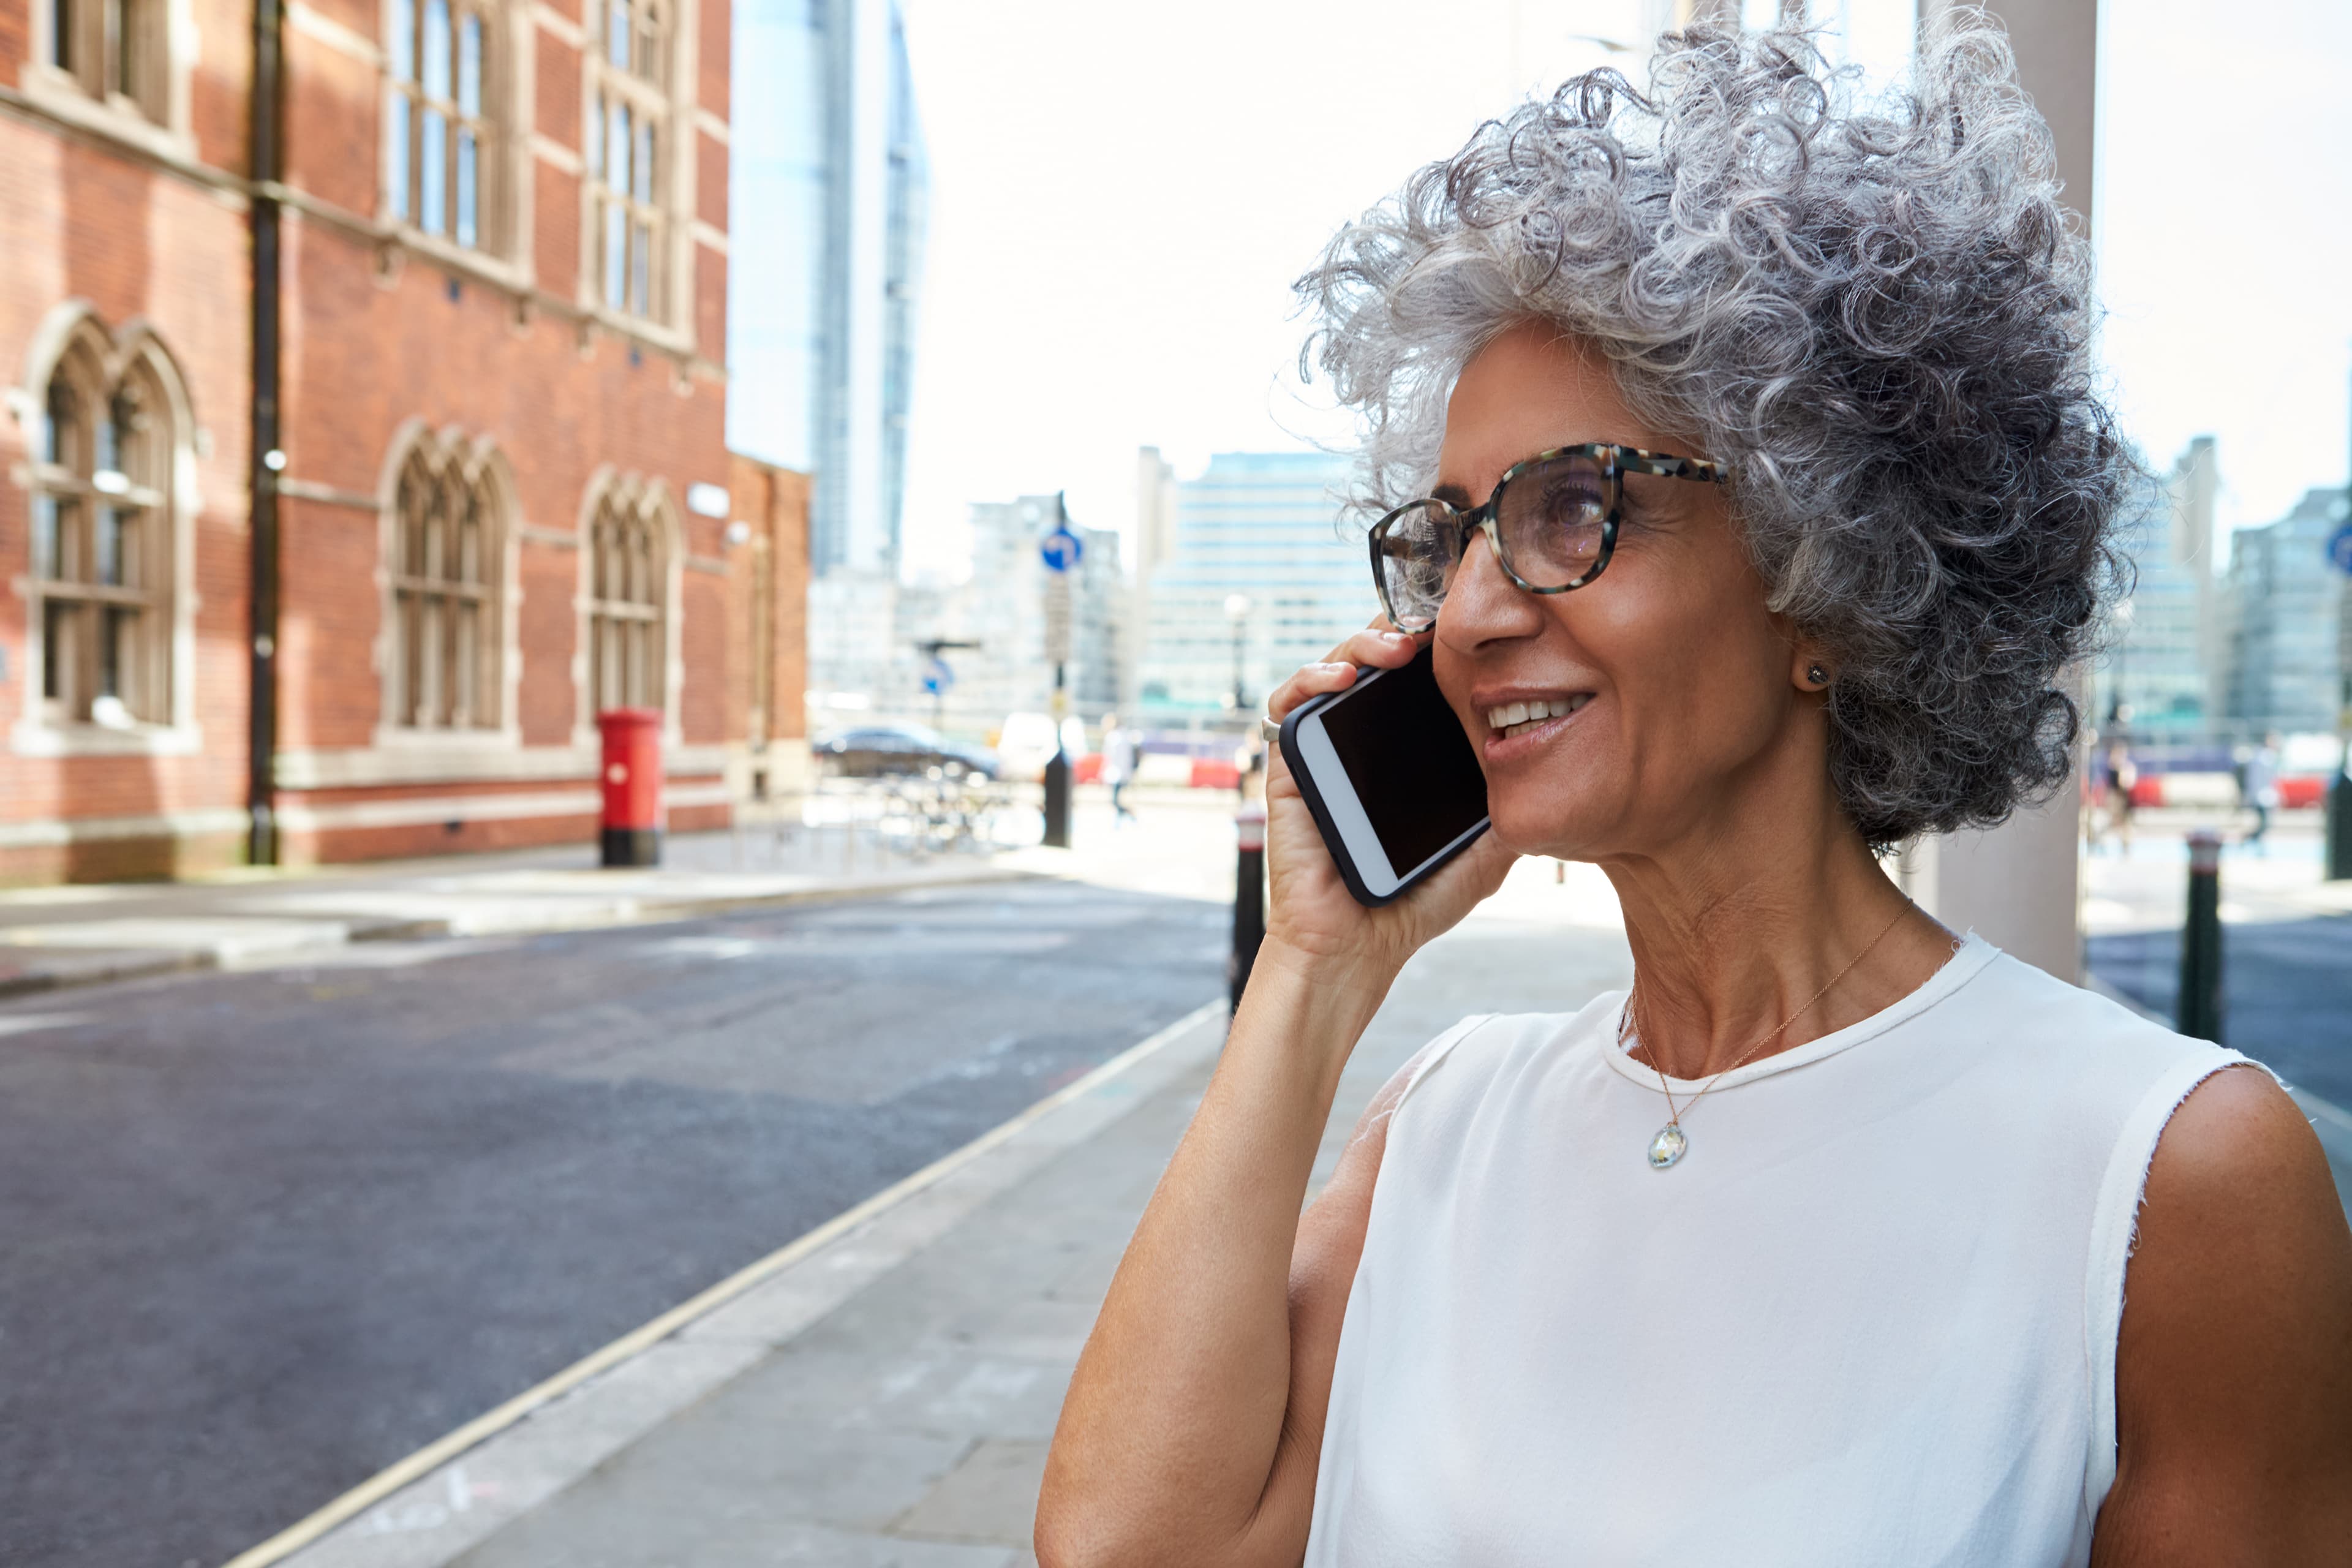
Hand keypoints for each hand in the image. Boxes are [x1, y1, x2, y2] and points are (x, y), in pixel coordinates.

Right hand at [1257, 621, 1516, 993]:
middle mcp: (1362, 739)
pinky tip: (1343, 677)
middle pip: (1378, 658)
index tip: (1472, 632)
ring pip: (1334, 666)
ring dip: (1362, 642)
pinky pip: (1287, 704)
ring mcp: (1324, 748)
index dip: (1441, 646)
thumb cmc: (1413, 901)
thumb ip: (1514, 810)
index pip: (1421, 677)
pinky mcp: (1288, 764)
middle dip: (1405, 629)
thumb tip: (1559, 771)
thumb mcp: (1487, 851)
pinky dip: (1310, 678)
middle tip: (1435, 628)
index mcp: (1407, 748)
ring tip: (1397, 646)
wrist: (1358, 946)